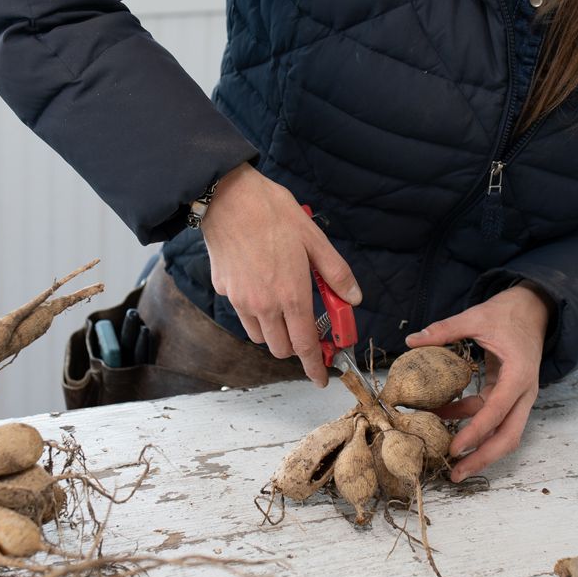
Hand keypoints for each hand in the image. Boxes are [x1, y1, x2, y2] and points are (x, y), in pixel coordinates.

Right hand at [201, 163, 361, 386]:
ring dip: (274, 331)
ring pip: (259, 335)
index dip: (315, 366)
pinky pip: (242, 313)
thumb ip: (336, 273)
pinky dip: (254, 312)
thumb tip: (353, 298)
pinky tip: (260, 284)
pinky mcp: (224, 290)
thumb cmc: (273, 213)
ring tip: (282, 304)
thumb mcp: (314, 239)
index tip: (321, 378)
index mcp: (291, 294)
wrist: (228, 198)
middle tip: (307, 328)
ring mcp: (240, 299)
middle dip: (295, 347)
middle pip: (280, 348)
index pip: (305, 345)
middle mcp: (263, 305)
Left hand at [404, 283, 549, 479]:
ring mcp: (519, 396)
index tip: (455, 447)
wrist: (534, 309)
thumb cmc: (509, 313)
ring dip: (478, 447)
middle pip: (509, 436)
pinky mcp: (509, 394)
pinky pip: (491, 415)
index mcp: (519, 375)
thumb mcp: (477, 316)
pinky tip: (444, 416)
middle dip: (483, 458)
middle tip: (457, 474)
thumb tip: (412, 340)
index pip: (497, 411)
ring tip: (450, 460)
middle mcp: (524, 392)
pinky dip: (470, 420)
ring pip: (503, 432)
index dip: (475, 432)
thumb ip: (445, 329)